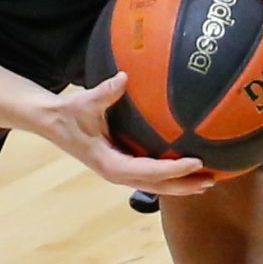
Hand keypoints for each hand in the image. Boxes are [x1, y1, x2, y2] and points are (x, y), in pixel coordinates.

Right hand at [34, 73, 213, 195]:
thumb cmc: (68, 113)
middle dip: (184, 185)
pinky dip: (168, 177)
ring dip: (179, 185)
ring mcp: (119, 172)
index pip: (149, 171)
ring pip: (154, 185)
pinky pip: (149, 177)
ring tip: (206, 181)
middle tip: (212, 179)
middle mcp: (117, 173)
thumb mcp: (84, 102)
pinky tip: (185, 171)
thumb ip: (105, 92)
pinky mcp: (120, 167)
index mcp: (110, 163)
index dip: (174, 169)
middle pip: (156, 186)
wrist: (50, 122)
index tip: (196, 162)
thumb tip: (124, 77)